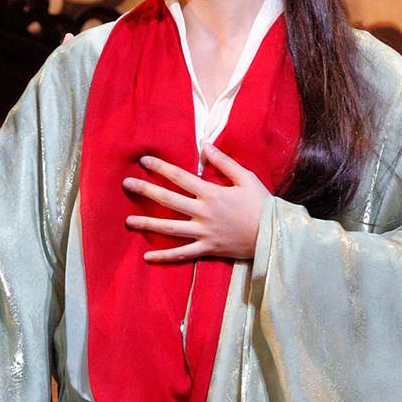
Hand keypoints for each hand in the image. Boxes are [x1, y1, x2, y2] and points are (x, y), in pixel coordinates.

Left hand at [123, 143, 267, 263]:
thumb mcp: (245, 177)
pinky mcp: (207, 249)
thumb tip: (205, 144)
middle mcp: (203, 213)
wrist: (274, 235)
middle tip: (126, 184)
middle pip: (168, 200)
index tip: (143, 161)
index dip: (161, 168)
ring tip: (128, 221)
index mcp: (211, 193)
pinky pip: (182, 254)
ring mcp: (203, 233)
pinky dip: (165, 256)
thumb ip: (223, 162)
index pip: (180, 177)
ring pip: (170, 228)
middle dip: (145, 191)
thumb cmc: (261, 204)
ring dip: (148, 224)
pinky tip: (147, 256)